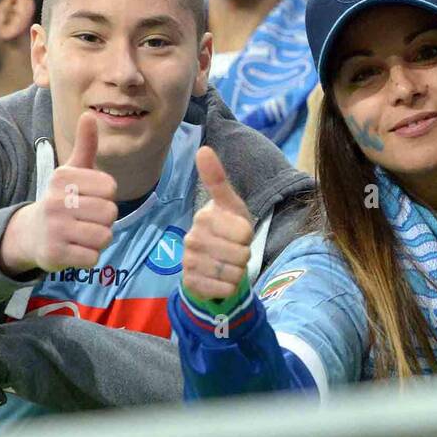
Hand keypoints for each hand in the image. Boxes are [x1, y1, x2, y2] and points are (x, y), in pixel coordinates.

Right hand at [0, 111, 117, 276]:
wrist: (30, 235)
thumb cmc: (62, 199)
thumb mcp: (72, 172)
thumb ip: (85, 145)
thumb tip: (90, 114)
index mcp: (62, 178)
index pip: (111, 187)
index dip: (106, 196)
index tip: (88, 197)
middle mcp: (55, 201)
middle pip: (110, 213)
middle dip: (104, 219)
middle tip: (85, 219)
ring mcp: (53, 229)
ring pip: (104, 236)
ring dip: (98, 238)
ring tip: (81, 233)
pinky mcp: (54, 254)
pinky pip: (93, 257)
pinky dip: (88, 256)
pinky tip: (74, 249)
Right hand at [181, 146, 253, 300]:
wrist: (212, 262)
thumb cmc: (226, 229)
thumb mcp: (230, 204)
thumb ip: (218, 179)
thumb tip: (202, 149)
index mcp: (204, 216)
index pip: (244, 232)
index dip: (248, 235)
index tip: (239, 232)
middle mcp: (192, 237)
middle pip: (241, 254)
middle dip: (245, 255)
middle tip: (234, 250)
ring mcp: (189, 261)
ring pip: (233, 272)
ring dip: (238, 271)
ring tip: (228, 263)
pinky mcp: (190, 282)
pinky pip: (223, 288)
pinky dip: (229, 286)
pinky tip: (221, 278)